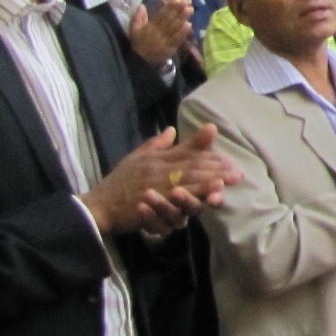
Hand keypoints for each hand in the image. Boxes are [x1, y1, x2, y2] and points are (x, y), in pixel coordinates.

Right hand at [82, 124, 239, 235]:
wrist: (98, 206)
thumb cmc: (118, 184)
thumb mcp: (135, 158)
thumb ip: (156, 144)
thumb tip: (171, 129)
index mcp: (155, 158)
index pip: (185, 152)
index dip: (208, 153)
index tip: (228, 157)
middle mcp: (156, 169)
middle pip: (191, 166)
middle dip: (216, 168)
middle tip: (237, 171)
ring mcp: (154, 186)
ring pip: (186, 181)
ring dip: (208, 181)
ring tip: (228, 181)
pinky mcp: (150, 203)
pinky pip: (175, 201)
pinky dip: (192, 198)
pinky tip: (207, 199)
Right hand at [128, 0, 193, 67]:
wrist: (140, 61)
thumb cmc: (138, 43)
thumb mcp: (134, 30)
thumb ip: (138, 17)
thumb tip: (141, 5)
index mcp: (150, 27)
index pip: (161, 14)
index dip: (170, 6)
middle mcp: (158, 32)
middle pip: (170, 19)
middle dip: (179, 10)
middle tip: (188, 1)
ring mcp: (165, 41)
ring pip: (174, 28)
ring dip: (183, 18)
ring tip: (190, 9)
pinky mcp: (170, 49)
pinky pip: (177, 40)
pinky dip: (183, 32)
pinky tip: (189, 25)